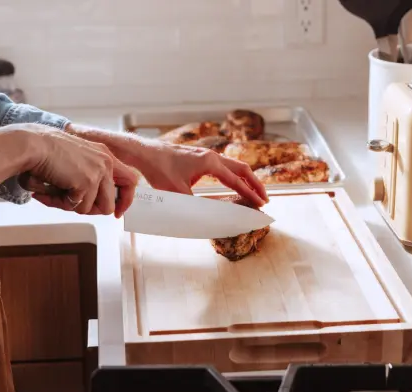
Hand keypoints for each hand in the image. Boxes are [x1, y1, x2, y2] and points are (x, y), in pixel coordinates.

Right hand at [0, 123, 137, 216]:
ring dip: (72, 206)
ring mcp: (98, 172)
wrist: (31, 145)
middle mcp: (105, 161)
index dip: (124, 200)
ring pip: (93, 208)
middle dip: (89, 209)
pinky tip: (48, 191)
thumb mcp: (75, 161)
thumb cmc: (44, 153)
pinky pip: (78, 207)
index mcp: (104, 154)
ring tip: (53, 193)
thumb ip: (89, 178)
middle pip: (110, 203)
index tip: (116, 212)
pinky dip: (61, 203)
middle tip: (68, 203)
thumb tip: (95, 206)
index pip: (130, 180)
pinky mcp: (87, 182)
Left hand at [134, 140, 268, 205]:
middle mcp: (211, 156)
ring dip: (246, 178)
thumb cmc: (160, 170)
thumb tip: (210, 218)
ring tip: (254, 192)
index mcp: (210, 163)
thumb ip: (196, 205)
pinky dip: (234, 175)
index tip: (261, 204)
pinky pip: (224, 166)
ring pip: (234, 165)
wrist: (146, 154)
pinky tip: (234, 183)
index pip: (236, 180)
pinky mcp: (200, 158)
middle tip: (265, 198)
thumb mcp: (178, 193)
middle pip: (242, 168)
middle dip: (255, 184)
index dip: (250, 193)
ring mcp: (206, 155)